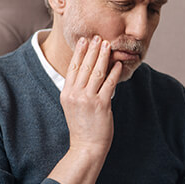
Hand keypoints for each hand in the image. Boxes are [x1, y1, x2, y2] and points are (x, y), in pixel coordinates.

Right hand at [60, 35, 121, 156]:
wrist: (86, 146)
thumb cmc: (82, 127)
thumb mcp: (73, 106)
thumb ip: (77, 90)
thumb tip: (87, 74)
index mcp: (66, 93)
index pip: (73, 68)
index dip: (79, 52)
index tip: (84, 40)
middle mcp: (75, 94)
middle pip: (85, 66)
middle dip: (92, 50)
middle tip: (98, 37)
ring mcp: (88, 99)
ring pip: (97, 72)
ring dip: (103, 56)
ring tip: (108, 45)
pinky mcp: (101, 105)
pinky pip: (108, 84)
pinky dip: (113, 72)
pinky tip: (117, 64)